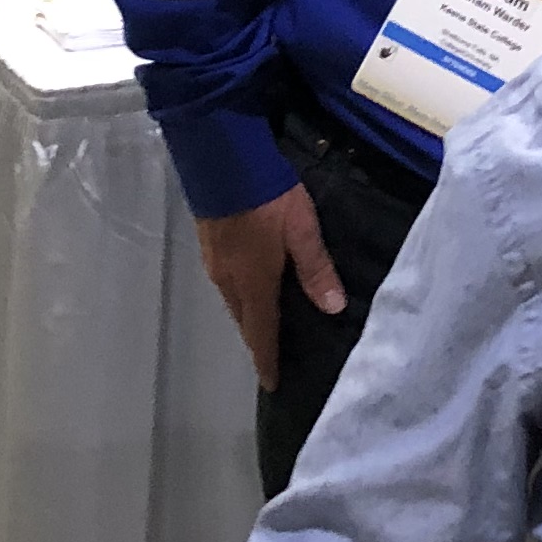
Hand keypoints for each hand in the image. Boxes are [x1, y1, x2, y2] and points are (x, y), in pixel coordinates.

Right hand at [197, 183, 343, 389]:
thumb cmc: (267, 196)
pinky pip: (225, 282)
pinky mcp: (208, 243)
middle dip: (257, 340)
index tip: (272, 383)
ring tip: (263, 324)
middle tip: (271, 355)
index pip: (261, 333)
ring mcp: (214, 261)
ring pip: (232, 301)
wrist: (221, 158)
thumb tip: (334, 309)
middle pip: (243, 320)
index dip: (267, 359)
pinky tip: (249, 286)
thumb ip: (316, 269)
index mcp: (254, 283)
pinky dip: (239, 294)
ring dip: (248, 316)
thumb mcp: (302, 229)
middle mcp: (228, 280)